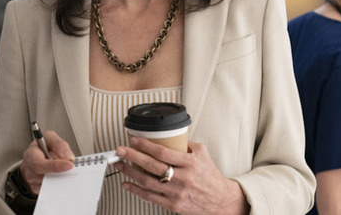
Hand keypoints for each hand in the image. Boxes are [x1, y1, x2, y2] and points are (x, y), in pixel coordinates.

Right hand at [18, 130, 75, 193]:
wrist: (35, 156)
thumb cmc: (42, 147)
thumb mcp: (50, 138)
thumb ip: (59, 144)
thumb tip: (68, 157)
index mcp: (31, 154)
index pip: (40, 163)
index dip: (55, 166)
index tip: (69, 165)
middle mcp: (29, 168)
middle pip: (43, 176)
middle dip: (60, 174)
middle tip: (72, 170)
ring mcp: (31, 179)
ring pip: (48, 185)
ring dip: (60, 180)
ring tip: (67, 172)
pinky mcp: (36, 188)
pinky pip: (48, 190)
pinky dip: (58, 186)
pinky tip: (62, 178)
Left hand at [115, 137, 248, 214]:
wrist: (219, 200)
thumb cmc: (210, 176)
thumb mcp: (202, 154)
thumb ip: (186, 144)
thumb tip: (169, 135)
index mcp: (190, 163)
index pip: (163, 153)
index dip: (146, 146)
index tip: (134, 140)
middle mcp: (183, 178)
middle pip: (152, 166)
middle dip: (133, 156)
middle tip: (121, 150)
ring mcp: (177, 193)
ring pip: (147, 182)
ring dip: (130, 172)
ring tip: (120, 164)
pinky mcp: (173, 205)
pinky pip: (150, 197)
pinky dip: (136, 190)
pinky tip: (127, 183)